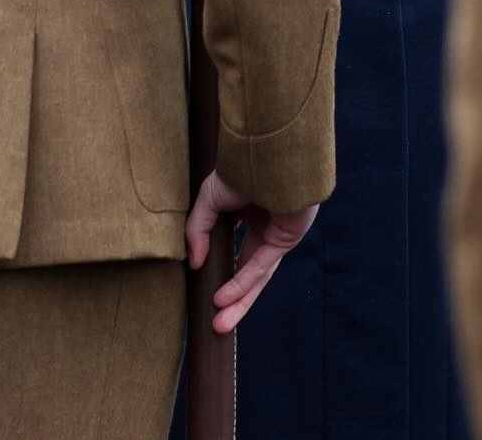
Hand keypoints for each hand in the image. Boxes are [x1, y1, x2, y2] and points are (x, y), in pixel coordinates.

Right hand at [185, 170, 318, 334]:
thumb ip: (198, 231)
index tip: (201, 287)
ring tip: (219, 324)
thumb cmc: (238, 170)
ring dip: (238, 300)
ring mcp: (276, 232)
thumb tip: (195, 265)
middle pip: (246, 267)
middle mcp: (262, 222)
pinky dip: (243, 282)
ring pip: (256, 274)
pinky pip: (262, 266)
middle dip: (231, 297)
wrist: (265, 156)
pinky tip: (225, 299)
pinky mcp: (286, 238)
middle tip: (213, 322)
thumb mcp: (208, 200)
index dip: (218, 267)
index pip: (233, 244)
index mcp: (245, 208)